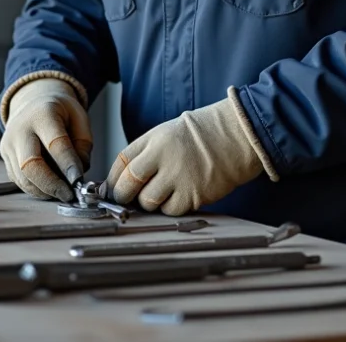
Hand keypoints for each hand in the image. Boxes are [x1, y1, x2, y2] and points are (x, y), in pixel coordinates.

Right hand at [0, 77, 91, 201]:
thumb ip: (83, 145)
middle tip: (69, 195)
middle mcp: (20, 129)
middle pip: (31, 164)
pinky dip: (35, 188)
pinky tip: (49, 186)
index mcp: (43, 114)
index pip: (55, 144)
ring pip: (22, 178)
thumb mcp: (79, 118)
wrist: (33, 103)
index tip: (79, 182)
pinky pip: (19, 180)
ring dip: (44, 190)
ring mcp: (9, 143)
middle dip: (51, 185)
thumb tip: (77, 174)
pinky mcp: (5, 156)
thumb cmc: (60, 112)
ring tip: (61, 192)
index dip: (68, 165)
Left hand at [106, 87, 275, 215]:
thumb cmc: (198, 137)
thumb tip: (121, 180)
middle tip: (125, 198)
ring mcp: (179, 177)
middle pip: (129, 184)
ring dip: (148, 202)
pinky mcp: (194, 195)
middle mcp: (164, 157)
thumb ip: (144, 154)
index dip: (112, 178)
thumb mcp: (165, 134)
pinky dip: (168, 208)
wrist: (234, 137)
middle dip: (122, 195)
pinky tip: (176, 197)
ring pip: (148, 202)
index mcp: (154, 140)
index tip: (111, 187)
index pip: (121, 162)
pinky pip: (170, 210)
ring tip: (157, 194)